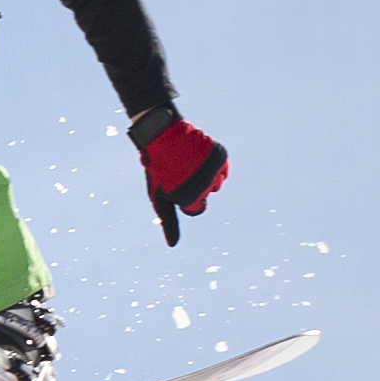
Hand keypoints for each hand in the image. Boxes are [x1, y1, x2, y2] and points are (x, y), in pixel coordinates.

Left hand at [129, 108, 229, 245]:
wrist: (161, 134)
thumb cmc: (157, 169)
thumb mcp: (158, 196)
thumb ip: (169, 222)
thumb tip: (173, 245)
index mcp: (188, 198)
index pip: (195, 210)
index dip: (182, 199)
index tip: (173, 185)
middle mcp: (205, 186)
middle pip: (206, 196)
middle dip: (193, 187)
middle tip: (177, 170)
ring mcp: (214, 171)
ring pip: (216, 184)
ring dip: (204, 177)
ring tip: (187, 163)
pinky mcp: (221, 157)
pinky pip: (222, 170)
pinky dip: (213, 167)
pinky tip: (198, 158)